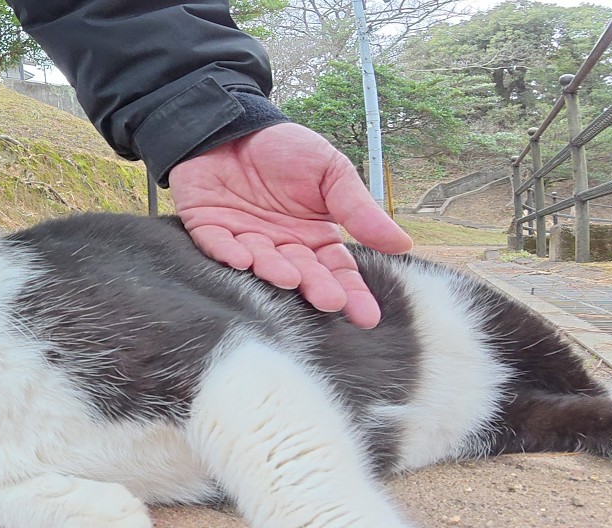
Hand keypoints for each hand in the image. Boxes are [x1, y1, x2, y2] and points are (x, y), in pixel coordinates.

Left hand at [168, 123, 412, 328]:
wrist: (236, 125)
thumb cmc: (285, 149)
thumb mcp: (330, 172)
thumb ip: (359, 210)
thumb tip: (402, 245)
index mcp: (312, 237)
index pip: (336, 271)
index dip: (351, 293)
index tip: (367, 317)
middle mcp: (280, 247)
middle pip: (301, 274)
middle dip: (315, 288)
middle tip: (328, 301)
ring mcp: (245, 241)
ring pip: (261, 263)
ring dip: (274, 271)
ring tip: (289, 277)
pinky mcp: (209, 229)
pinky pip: (218, 245)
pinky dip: (228, 252)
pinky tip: (242, 259)